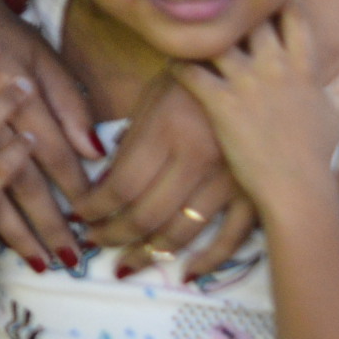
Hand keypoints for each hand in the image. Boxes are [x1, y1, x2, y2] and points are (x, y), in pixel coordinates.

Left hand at [73, 76, 260, 278]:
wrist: (258, 66)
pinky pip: (232, 238)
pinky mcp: (257, 191)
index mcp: (166, 130)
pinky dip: (208, 260)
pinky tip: (186, 272)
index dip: (95, 208)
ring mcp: (231, 178)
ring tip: (126, 262)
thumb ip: (129, 143)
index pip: (120, 185)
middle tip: (94, 243)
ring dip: (149, 253)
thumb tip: (103, 187)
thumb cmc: (196, 78)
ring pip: (182, 231)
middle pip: (145, 214)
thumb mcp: (153, 97)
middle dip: (113, 235)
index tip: (79, 217)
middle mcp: (197, 158)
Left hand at [173, 13, 338, 243]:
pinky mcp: (223, 104)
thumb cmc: (319, 156)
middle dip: (233, 11)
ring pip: (217, 40)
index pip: (294, 18)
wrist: (300, 191)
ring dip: (200, 35)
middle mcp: (276, 69)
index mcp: (305, 69)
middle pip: (251, 20)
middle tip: (213, 5)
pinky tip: (171, 64)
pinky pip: (191, 71)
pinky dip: (178, 64)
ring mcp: (248, 84)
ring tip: (184, 32)